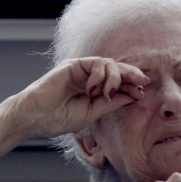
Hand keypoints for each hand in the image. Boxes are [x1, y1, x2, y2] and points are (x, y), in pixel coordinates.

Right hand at [18, 57, 149, 136]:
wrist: (38, 116)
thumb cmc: (60, 118)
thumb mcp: (93, 112)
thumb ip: (112, 103)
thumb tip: (134, 96)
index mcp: (96, 92)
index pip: (119, 84)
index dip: (132, 86)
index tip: (142, 93)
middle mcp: (91, 80)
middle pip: (118, 71)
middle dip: (132, 75)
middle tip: (143, 81)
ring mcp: (83, 71)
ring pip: (109, 64)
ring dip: (114, 77)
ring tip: (108, 92)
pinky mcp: (75, 65)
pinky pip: (96, 63)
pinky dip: (99, 74)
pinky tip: (92, 88)